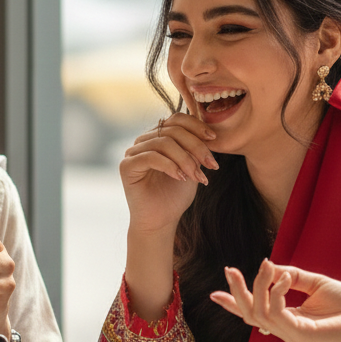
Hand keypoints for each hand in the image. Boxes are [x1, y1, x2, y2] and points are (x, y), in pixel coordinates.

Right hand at [120, 113, 217, 234]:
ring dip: (186, 159)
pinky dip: (170, 166)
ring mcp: (133, 152)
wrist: (161, 222)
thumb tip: (210, 132)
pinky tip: (181, 178)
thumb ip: (196, 148)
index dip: (197, 126)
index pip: (177, 120)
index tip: (214, 140)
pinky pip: (151, 157)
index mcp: (158, 137)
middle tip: (211, 165)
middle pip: (173, 130)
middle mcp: (144, 141)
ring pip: (164, 143)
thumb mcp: (192, 167)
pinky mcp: (126, 166)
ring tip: (197, 177)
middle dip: (196, 146)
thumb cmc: (176, 195)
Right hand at [211, 260, 340, 341]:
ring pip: (257, 313)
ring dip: (258, 285)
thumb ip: (292, 276)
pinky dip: (276, 291)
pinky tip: (285, 276)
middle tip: (229, 270)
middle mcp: (286, 331)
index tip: (213, 293)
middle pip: (248, 315)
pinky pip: (275, 313)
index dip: (233, 303)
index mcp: (289, 320)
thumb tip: (271, 268)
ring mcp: (292, 336)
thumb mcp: (316, 283)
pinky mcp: (301, 336)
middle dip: (236, 292)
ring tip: (267, 265)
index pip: (254, 314)